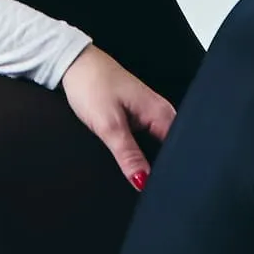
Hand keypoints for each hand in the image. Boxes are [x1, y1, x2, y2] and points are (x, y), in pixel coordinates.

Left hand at [60, 44, 175, 190]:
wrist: (75, 64)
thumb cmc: (91, 85)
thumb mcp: (108, 125)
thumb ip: (128, 155)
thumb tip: (142, 181)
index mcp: (162, 113)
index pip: (178, 150)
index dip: (170, 172)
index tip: (160, 189)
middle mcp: (162, 112)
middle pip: (171, 149)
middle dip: (161, 168)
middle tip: (146, 184)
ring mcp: (151, 113)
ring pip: (159, 145)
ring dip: (151, 160)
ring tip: (138, 172)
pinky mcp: (140, 115)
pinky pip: (149, 139)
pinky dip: (142, 150)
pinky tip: (133, 158)